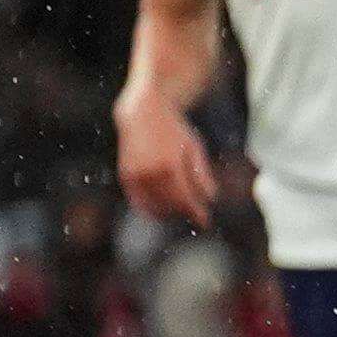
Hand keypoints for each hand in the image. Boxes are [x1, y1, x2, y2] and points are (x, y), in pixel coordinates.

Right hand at [112, 92, 217, 228]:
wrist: (143, 114)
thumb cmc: (173, 130)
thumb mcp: (194, 148)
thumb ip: (202, 174)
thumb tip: (211, 198)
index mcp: (171, 165)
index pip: (186, 198)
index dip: (197, 212)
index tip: (205, 221)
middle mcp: (151, 172)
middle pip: (171, 205)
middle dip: (185, 213)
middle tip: (196, 215)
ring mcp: (136, 175)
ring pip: (154, 206)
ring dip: (169, 213)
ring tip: (181, 211)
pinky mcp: (125, 176)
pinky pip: (138, 201)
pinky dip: (150, 209)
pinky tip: (162, 210)